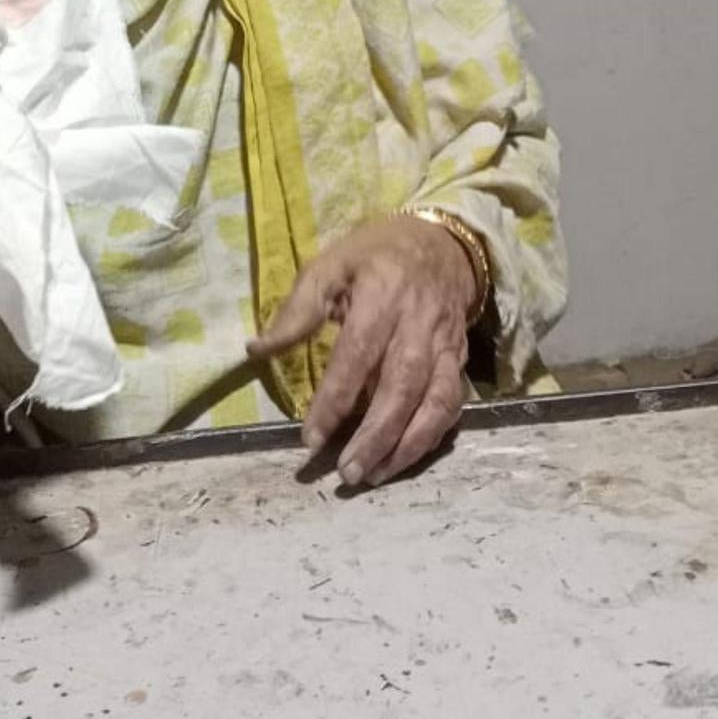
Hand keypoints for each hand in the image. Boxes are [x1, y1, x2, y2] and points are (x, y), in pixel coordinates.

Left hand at [247, 214, 473, 486]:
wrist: (443, 242)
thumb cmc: (375, 256)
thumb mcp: (331, 265)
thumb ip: (297, 310)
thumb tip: (256, 350)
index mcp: (382, 294)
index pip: (357, 355)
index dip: (334, 399)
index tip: (310, 438)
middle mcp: (418, 323)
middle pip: (400, 387)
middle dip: (374, 435)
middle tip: (346, 473)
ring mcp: (445, 344)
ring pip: (432, 401)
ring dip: (404, 445)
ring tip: (373, 475)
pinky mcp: (461, 359)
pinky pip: (452, 404)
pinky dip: (431, 436)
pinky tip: (404, 459)